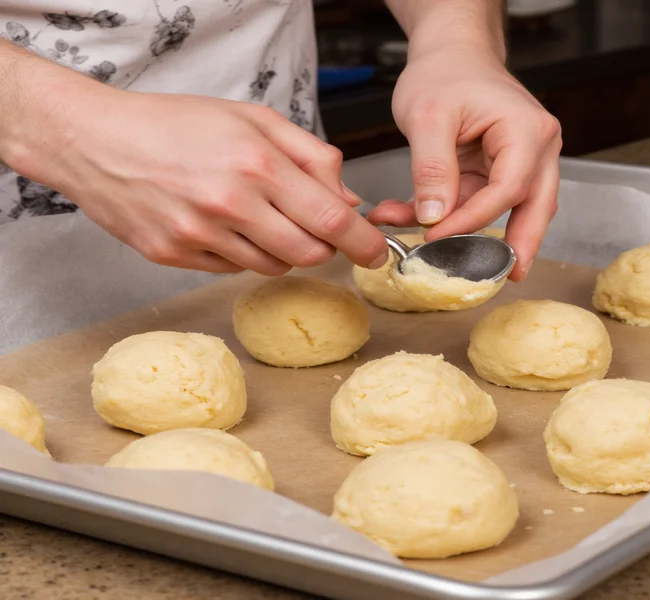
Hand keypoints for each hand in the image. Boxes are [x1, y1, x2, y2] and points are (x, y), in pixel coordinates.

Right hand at [11, 85, 387, 275]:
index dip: (363, 242)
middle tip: (316, 230)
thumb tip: (349, 199)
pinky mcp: (175, 257)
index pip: (331, 219)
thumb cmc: (176, 123)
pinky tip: (224, 226)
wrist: (95, 140)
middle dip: (324, 248)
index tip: (376, 253)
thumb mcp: (252, 119)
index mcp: (256, 164)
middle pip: (308, 253)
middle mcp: (230, 204)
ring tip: (259, 217)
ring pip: (273, 267)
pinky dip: (243, 255)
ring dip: (283, 251)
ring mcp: (199, 235)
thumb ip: (310, 157)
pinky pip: (233, 270)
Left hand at [368, 46, 561, 280]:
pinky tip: (414, 224)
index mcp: (527, 132)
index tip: (435, 236)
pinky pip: (480, 203)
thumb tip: (433, 218)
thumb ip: (432, 168)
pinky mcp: (496, 172)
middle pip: (535, 208)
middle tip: (509, 277)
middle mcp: (535, 150)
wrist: (450, 53)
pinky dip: (451, 217)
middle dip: (520, 245)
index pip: (508, 189)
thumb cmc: (445, 72)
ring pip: (508, 211)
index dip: (473, 219)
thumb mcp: (428, 116)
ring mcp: (519, 162)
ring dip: (473, 235)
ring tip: (449, 261)